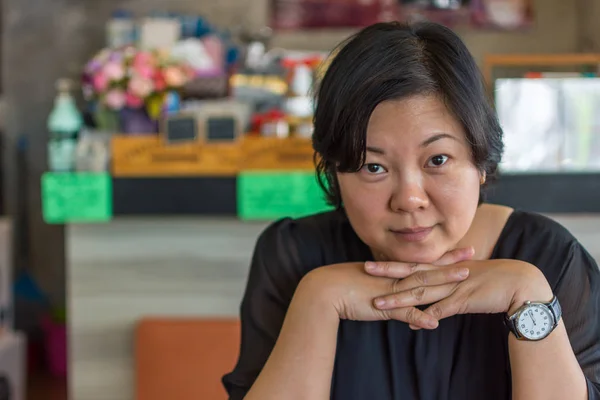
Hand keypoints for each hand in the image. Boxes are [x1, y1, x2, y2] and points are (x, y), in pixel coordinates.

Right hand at [301, 247, 474, 328]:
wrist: (325, 288)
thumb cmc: (344, 284)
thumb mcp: (369, 282)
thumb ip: (384, 284)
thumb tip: (396, 287)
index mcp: (392, 272)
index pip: (422, 263)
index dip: (443, 257)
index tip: (461, 249)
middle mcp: (394, 278)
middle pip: (427, 270)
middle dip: (451, 263)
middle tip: (472, 254)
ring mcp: (390, 291)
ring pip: (421, 286)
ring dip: (443, 283)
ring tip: (464, 280)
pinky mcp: (382, 306)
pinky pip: (402, 312)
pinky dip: (418, 317)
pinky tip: (434, 322)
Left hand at [366, 258, 551, 328]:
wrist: (520, 282)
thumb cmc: (493, 280)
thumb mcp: (466, 278)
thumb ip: (447, 284)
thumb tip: (431, 294)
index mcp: (445, 267)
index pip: (413, 264)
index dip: (392, 262)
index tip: (373, 260)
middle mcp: (446, 274)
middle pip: (411, 272)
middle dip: (387, 272)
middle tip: (366, 269)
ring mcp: (454, 286)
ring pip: (422, 291)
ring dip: (400, 298)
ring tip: (380, 303)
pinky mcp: (466, 299)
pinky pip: (444, 309)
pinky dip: (428, 316)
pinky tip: (413, 323)